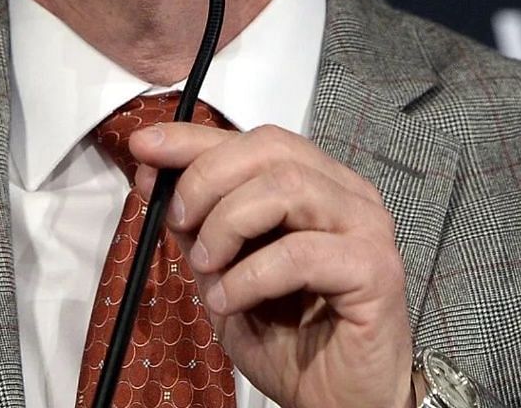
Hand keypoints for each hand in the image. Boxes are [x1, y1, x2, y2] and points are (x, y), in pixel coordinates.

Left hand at [131, 122, 413, 407]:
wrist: (340, 403)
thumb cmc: (294, 343)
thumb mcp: (227, 278)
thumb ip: (201, 229)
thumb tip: (157, 179)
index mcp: (319, 189)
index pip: (257, 141)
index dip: (196, 140)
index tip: (146, 147)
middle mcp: (348, 197)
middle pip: (271, 150)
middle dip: (208, 180)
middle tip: (180, 222)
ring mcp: (366, 229)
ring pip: (287, 187)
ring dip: (228, 224)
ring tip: (208, 268)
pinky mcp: (374, 269)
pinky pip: (300, 253)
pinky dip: (251, 275)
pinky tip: (231, 300)